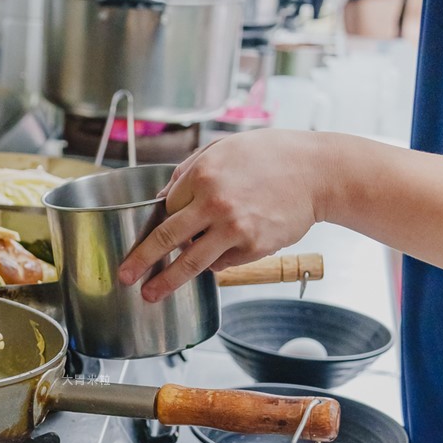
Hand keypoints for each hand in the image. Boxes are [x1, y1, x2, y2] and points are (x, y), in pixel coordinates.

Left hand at [119, 132, 330, 300]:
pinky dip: (217, 261)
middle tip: (124, 275)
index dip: (158, 220)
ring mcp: (233, 229)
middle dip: (141, 260)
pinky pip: (223, 262)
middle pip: (166, 238)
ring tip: (150, 294)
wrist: (318, 172)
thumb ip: (190, 171)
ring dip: (167, 281)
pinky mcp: (253, 247)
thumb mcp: (225, 148)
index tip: (146, 237)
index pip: (166, 207)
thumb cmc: (272, 156)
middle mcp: (214, 203)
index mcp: (202, 174)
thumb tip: (164, 197)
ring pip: (190, 262)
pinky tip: (227, 248)